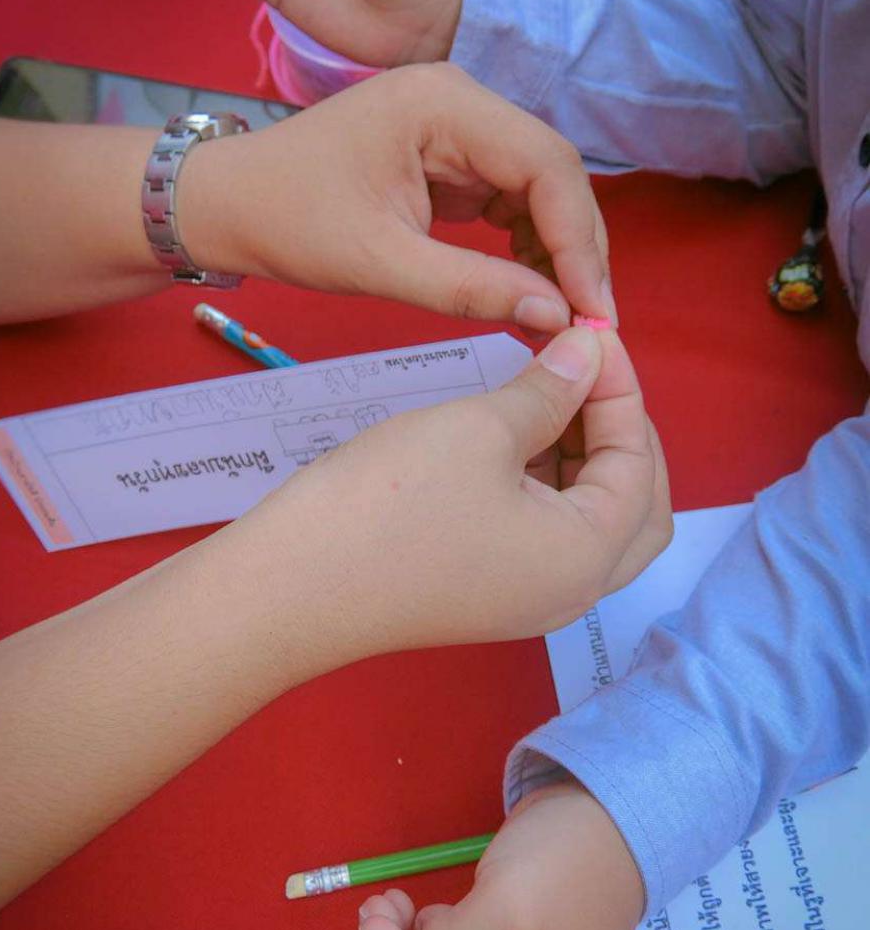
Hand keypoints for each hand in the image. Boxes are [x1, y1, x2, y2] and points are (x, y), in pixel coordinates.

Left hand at [180, 64, 616, 330]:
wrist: (229, 205)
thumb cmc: (289, 223)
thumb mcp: (381, 263)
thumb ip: (472, 289)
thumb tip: (554, 318)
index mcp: (442, 104)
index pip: (545, 165)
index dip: (579, 242)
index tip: (593, 312)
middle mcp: (460, 100)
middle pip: (552, 170)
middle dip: (576, 248)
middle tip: (591, 321)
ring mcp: (456, 125)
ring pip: (537, 186)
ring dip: (556, 249)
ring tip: (564, 314)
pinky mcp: (450, 154)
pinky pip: (508, 196)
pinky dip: (526, 243)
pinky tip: (531, 288)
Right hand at [245, 323, 669, 663]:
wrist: (290, 585)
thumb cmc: (392, 501)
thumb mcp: (480, 429)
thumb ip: (550, 390)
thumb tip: (591, 351)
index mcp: (588, 557)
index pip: (639, 462)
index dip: (621, 388)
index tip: (590, 331)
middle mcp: (572, 590)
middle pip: (636, 507)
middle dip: (622, 434)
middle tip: (587, 374)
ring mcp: (528, 597)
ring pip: (591, 520)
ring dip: (585, 456)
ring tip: (551, 391)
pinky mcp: (488, 592)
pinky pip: (545, 533)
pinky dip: (547, 481)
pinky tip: (518, 431)